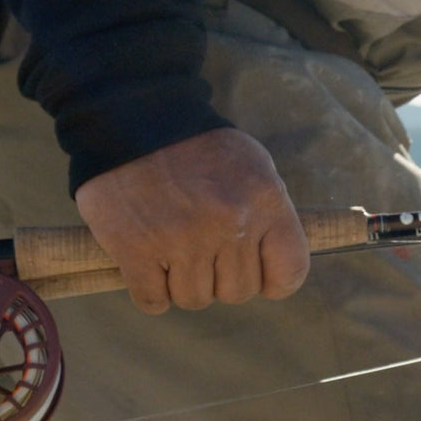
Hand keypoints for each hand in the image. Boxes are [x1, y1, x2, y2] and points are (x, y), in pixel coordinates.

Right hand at [75, 128, 308, 314]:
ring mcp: (182, 240)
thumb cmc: (194, 145)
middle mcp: (229, 224)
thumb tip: (273, 263)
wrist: (131, 119)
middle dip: (220, 278)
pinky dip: (150, 291)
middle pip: (237, 292)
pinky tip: (147, 263)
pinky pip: (153, 301)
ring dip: (182, 283)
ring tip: (171, 248)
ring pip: (194, 299)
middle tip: (201, 248)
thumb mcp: (252, 164)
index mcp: (264, 200)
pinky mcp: (136, 251)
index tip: (255, 272)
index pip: (289, 272)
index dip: (271, 281)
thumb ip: (269, 213)